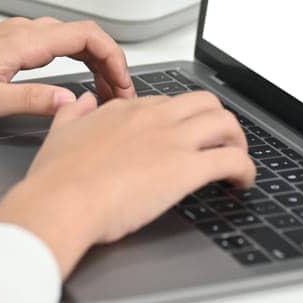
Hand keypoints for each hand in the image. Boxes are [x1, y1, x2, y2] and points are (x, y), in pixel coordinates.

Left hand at [0, 18, 134, 121]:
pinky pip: (54, 45)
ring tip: (103, 94)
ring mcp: (15, 36)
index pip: (87, 35)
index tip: (123, 85)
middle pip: (84, 35)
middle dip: (110, 63)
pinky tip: (74, 83)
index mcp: (23, 41)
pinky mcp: (8, 46)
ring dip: (93, 62)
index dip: (114, 58)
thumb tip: (72, 104)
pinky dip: (74, 61)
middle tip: (120, 96)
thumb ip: (34, 101)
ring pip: (69, 40)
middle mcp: (22, 32)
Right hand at [0, 91, 256, 276]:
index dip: (181, 120)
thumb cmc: (57, 178)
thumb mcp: (58, 132)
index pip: (167, 103)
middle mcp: (152, 118)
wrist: (61, 201)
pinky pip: (232, 159)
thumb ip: (72, 112)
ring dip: (238, 141)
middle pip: (204, 103)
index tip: (183, 137)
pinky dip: (245, 169)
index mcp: (125, 110)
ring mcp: (171, 140)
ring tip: (236, 161)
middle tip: (221, 143)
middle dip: (219, 121)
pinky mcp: (185, 169)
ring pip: (225, 122)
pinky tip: (241, 182)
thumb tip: (81, 100)